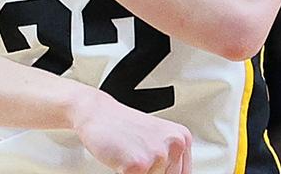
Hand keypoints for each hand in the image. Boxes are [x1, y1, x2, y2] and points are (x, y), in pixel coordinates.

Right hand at [72, 89, 191, 173]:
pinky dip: (124, 173)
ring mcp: (158, 154)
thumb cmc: (122, 126)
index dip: (165, 172)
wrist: (97, 113)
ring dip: (137, 173)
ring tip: (129, 156)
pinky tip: (121, 159)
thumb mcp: (155, 139)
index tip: (152, 168)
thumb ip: (168, 160)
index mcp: (182, 138)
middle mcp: (175, 145)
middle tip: (137, 157)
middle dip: (149, 171)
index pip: (183, 173)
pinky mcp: (139, 165)